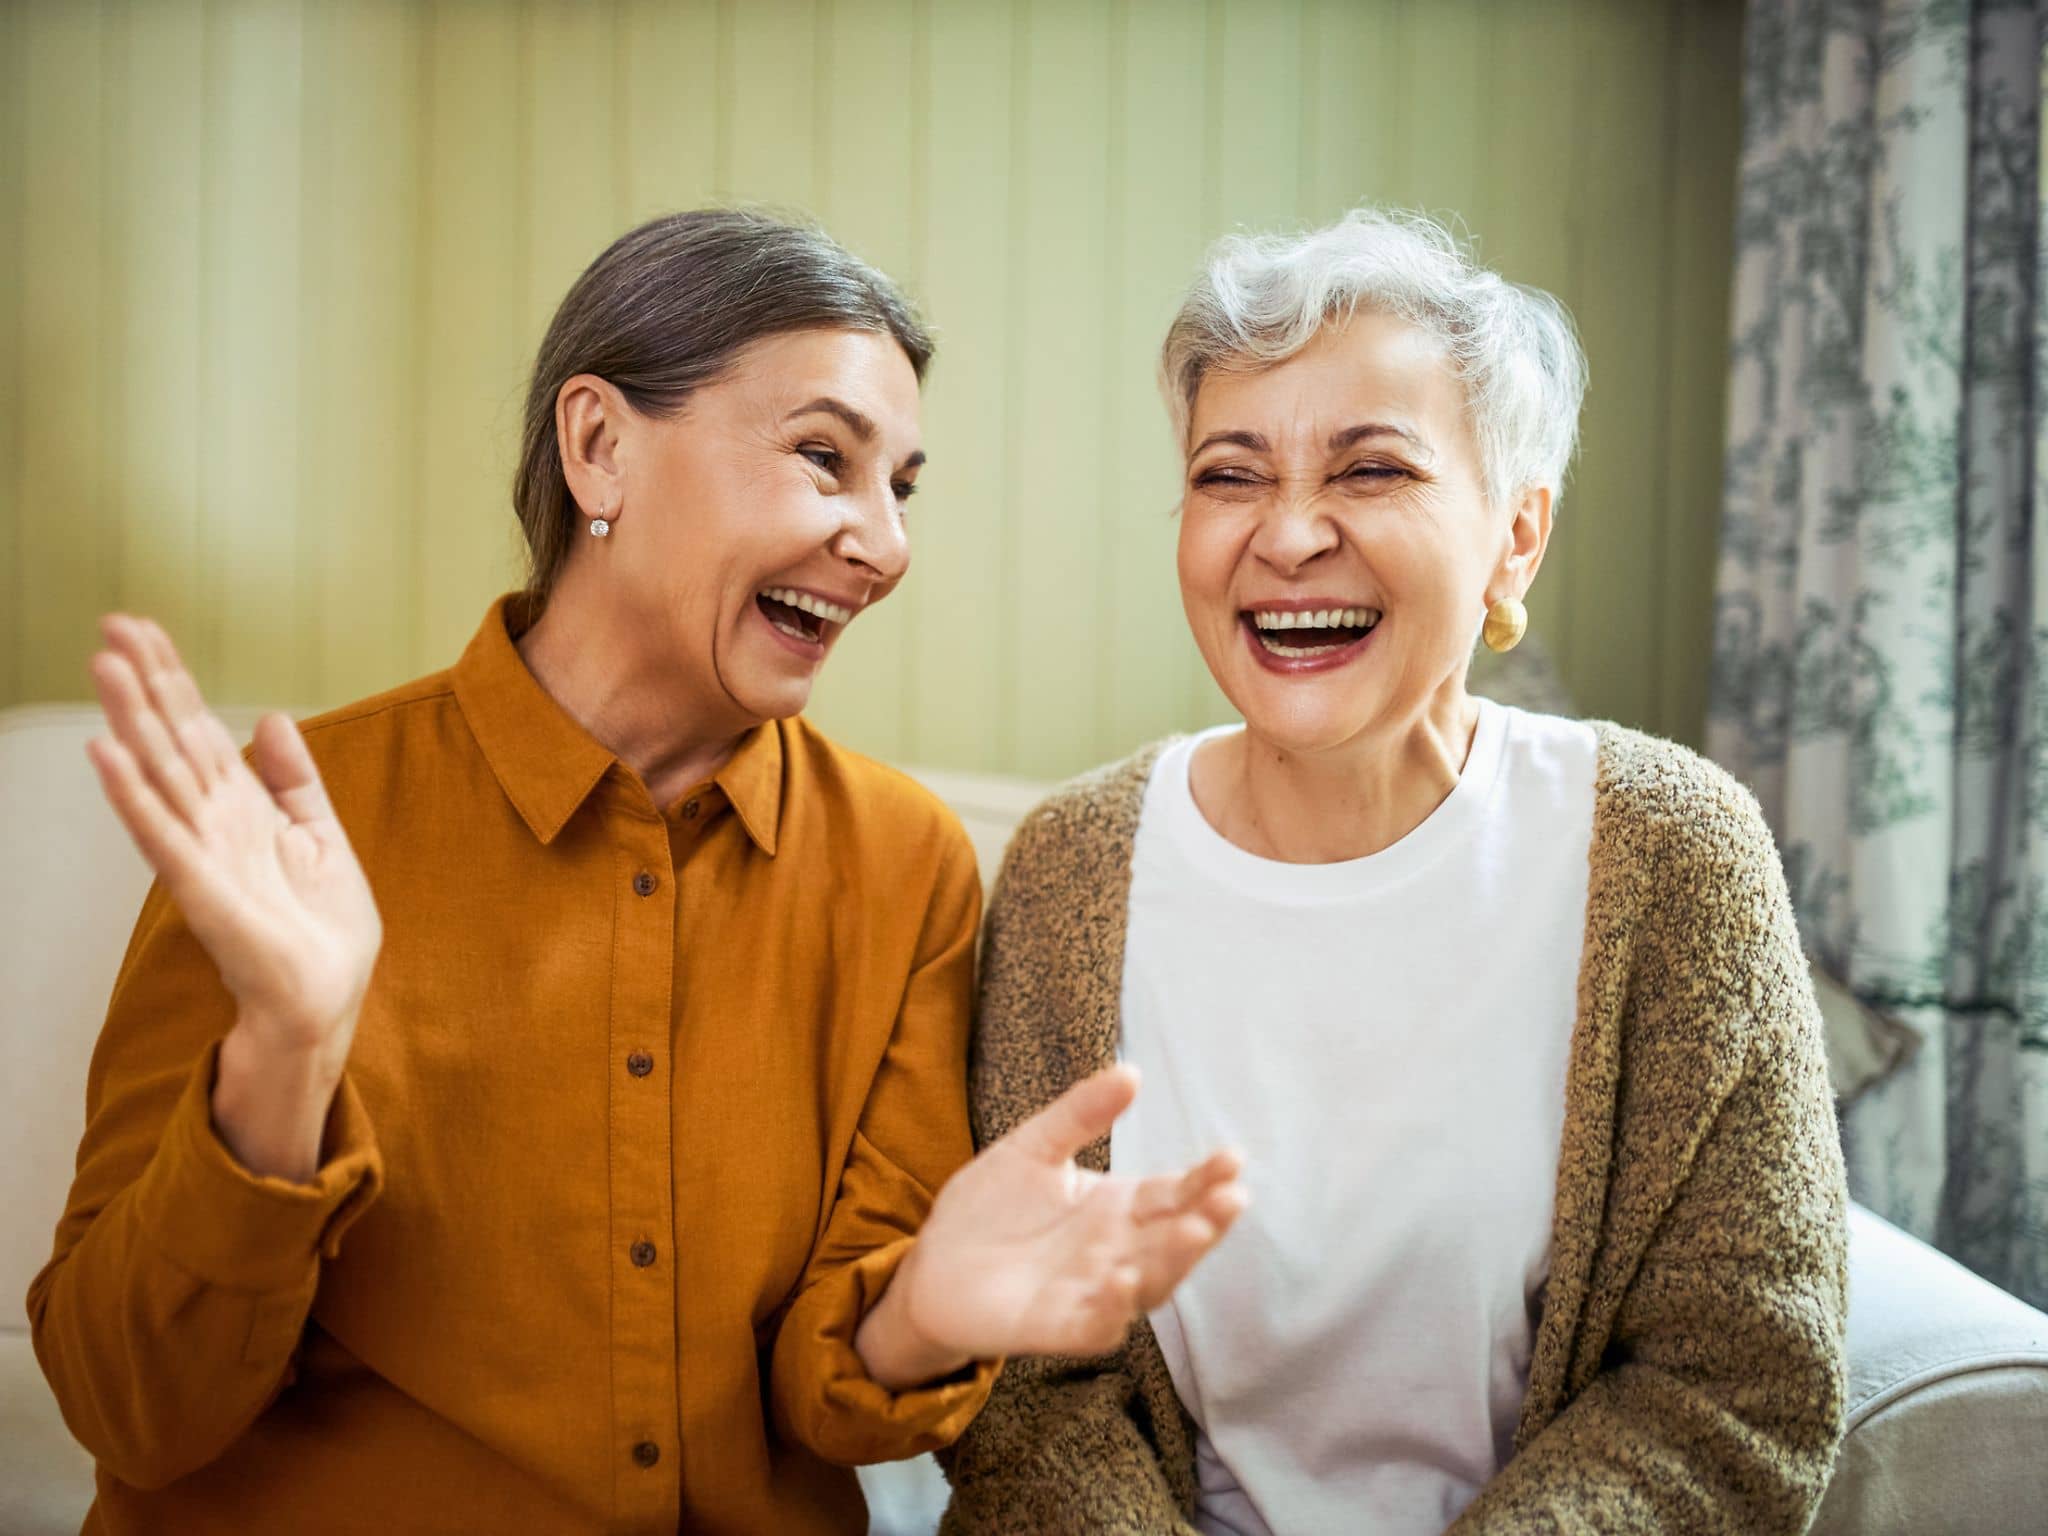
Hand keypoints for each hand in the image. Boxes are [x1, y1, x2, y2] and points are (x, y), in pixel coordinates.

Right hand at [86, 616, 381, 1175]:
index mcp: (240, 807)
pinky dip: (134, 795)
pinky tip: (107, 754)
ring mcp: (202, 853)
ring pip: (159, 774)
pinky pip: (163, 835)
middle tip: (110, 626)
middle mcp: (211, 823)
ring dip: (130, 722)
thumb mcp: (320, 834)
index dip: (172, 679)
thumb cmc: (321, 927)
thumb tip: (269, 718)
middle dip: (144, 684)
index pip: (198, 729)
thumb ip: (294, 778)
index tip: (143, 629)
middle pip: (170, 739)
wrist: (328, 996)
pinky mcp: (203, 890)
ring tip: (102, 668)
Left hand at [859, 1066, 1246, 1384]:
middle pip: (1175, 1240)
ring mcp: (1093, 1292)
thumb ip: (1079, 1114)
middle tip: (1231, 1197)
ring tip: (1192, 1231)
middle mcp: (1118, 1251)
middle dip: (1206, 1221)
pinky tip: (1123, 1279)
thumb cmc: (990, 1207)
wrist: (933, 1263)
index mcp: (1118, 1207)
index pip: (1174, 1193)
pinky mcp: (1059, 1327)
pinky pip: (1098, 1324)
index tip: (1233, 1158)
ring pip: (1151, 1284)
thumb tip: (1131, 1071)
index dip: (1205, 1179)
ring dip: (1174, 1261)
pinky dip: (1114, 1306)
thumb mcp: (1034, 1147)